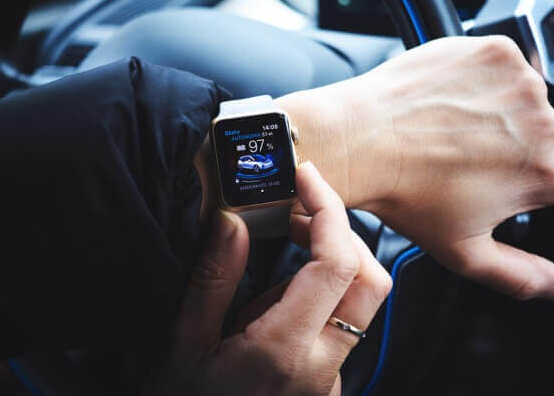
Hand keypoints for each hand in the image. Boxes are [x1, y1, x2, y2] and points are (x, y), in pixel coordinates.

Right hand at [150, 162, 390, 395]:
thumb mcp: (182, 341)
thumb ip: (213, 277)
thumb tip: (234, 219)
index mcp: (283, 352)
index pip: (337, 266)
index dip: (328, 211)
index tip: (305, 178)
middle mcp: (321, 369)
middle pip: (371, 282)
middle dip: (342, 233)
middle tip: (298, 208)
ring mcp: (328, 381)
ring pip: (363, 304)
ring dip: (334, 259)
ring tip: (286, 240)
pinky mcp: (324, 383)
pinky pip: (341, 325)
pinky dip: (323, 289)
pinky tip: (281, 287)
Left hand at [276, 35, 553, 302]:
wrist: (357, 141)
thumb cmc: (403, 195)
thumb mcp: (462, 252)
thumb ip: (520, 276)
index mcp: (543, 175)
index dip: (544, 183)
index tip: (515, 177)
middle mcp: (543, 125)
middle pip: (542, 138)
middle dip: (510, 147)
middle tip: (462, 155)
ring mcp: (520, 82)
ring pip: (522, 99)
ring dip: (496, 110)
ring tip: (448, 126)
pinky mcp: (494, 51)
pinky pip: (502, 64)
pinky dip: (481, 77)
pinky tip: (445, 98)